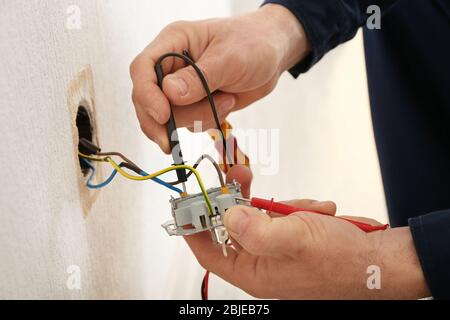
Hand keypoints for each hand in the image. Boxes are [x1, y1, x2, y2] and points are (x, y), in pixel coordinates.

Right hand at [130, 4, 309, 152]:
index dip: (147, 94)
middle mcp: (171, 65)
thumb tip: (169, 94)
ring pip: (169, 116)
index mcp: (174, 42)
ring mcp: (181, 86)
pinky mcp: (193, 103)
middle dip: (165, 120)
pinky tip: (226, 105)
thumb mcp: (230, 57)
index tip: (162, 116)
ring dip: (197, 118)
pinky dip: (205, 121)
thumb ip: (200, 77)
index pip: (143, 68)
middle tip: (176, 139)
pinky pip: (187, 122)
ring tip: (227, 101)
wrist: (273, 55)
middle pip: (148, 98)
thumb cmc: (254, 43)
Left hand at [185, 186, 429, 298]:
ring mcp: (279, 249)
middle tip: (239, 172)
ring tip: (311, 213)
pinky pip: (284, 213)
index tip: (186, 204)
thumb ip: (255, 229)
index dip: (194, 229)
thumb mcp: (294, 240)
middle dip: (241, 199)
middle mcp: (263, 262)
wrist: (378, 259)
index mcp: (255, 272)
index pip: (209, 252)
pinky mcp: (294, 237)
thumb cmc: (340, 260)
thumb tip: (228, 215)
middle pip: (235, 225)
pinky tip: (323, 214)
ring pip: (262, 214)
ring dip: (283, 205)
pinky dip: (301, 208)